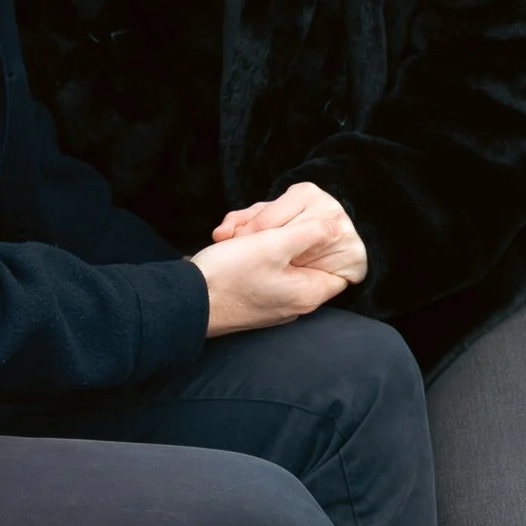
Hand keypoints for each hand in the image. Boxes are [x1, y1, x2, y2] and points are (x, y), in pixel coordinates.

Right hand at [193, 185, 367, 336]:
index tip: (317, 227)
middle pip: (305, 257)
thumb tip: (337, 229)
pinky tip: (227, 238)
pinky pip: (260, 267)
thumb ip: (309, 235)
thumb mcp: (272, 245)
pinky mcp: (253, 298)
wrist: (184, 303)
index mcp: (307, 293)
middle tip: (261, 222)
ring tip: (234, 230)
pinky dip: (247, 249)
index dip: (333, 246)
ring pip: (279, 258)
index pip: (341, 271)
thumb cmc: (229, 275)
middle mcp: (294, 302)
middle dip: (285, 232)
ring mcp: (273, 302)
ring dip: (259, 237)